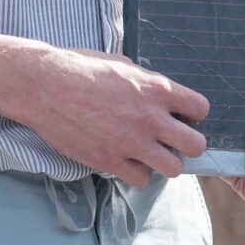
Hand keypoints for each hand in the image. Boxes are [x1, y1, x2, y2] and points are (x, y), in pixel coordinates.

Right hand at [12, 45, 207, 186]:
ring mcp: (130, 142)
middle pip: (196, 145)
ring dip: (165, 163)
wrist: (43, 85)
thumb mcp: (123, 64)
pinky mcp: (109, 160)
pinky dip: (137, 173)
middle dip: (187, 144)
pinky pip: (141, 179)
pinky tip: (126, 161)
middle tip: (170, 141)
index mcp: (156, 88)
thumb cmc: (79, 67)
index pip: (201, 109)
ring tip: (150, 154)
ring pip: (173, 168)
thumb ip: (147, 83)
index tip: (179, 116)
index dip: (192, 115)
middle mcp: (149, 117)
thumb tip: (161, 95)